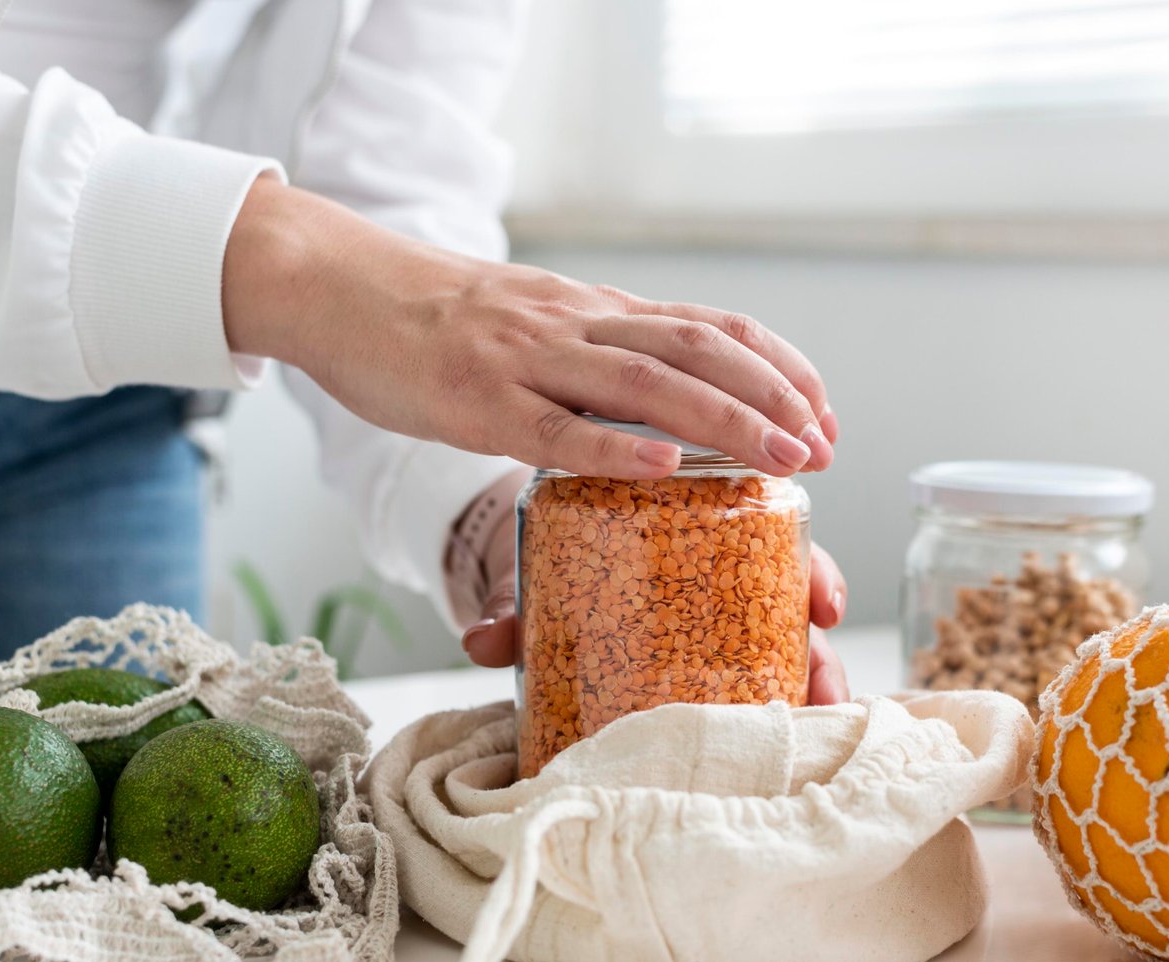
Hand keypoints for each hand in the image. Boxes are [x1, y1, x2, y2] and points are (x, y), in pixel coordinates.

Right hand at [224, 179, 836, 478]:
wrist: (344, 288)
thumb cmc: (440, 320)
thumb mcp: (539, 322)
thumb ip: (598, 354)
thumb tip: (663, 403)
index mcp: (596, 312)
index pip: (712, 328)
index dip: (779, 367)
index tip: (824, 412)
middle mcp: (577, 325)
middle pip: (698, 351)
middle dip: (773, 397)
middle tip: (824, 445)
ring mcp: (529, 360)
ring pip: (644, 384)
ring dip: (724, 421)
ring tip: (781, 456)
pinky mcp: (478, 402)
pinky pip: (555, 428)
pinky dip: (614, 448)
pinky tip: (663, 467)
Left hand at [464, 536, 850, 706]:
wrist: (516, 569)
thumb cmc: (545, 557)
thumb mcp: (529, 572)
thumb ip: (509, 606)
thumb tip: (483, 641)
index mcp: (692, 533)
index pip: (771, 546)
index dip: (810, 575)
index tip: (826, 607)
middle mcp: (716, 579)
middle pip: (790, 606)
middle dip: (820, 648)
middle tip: (827, 685)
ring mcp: (711, 626)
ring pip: (779, 648)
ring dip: (807, 684)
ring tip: (814, 722)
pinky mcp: (693, 664)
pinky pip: (744, 679)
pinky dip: (769, 701)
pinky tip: (785, 732)